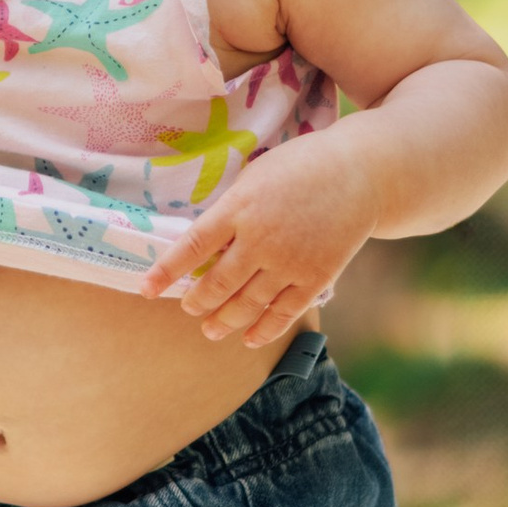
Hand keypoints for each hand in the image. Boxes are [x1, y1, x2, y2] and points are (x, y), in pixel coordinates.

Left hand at [144, 135, 382, 348]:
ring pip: (247, 304)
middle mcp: (260, 239)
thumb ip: (230, 210)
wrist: (360, 173)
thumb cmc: (301, 168)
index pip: (192, 246)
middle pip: (217, 283)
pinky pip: (283, 313)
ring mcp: (289, 262)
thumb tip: (203, 243)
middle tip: (189, 308)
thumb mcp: (255, 177)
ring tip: (211, 330)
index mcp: (239, 208)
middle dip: (197, 302)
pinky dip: (264, 330)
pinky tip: (250, 338)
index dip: (166, 271)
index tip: (146, 288)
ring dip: (224, 321)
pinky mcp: (316, 278)